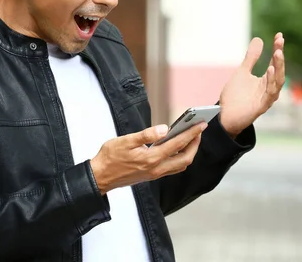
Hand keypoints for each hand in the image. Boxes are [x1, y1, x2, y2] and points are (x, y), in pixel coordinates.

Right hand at [90, 123, 207, 194]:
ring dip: (189, 152)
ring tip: (191, 138)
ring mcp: (155, 174)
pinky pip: (172, 168)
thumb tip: (164, 129)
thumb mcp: (125, 141)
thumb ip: (146, 135)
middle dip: (195, 144)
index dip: (191, 134)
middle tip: (199, 131)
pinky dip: (180, 158)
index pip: (177, 145)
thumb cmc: (110, 157)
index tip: (201, 125)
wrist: (100, 176)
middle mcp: (156, 169)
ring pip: (180, 165)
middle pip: (185, 159)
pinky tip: (177, 148)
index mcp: (151, 158)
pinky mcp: (152, 175)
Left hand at [219, 33, 285, 136]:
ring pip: (277, 81)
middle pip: (278, 70)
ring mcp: (266, 98)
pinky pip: (270, 94)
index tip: (279, 36)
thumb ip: (251, 58)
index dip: (277, 49)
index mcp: (266, 80)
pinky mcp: (261, 107)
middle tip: (279, 42)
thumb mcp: (242, 72)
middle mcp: (269, 88)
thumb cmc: (235, 96)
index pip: (274, 62)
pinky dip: (271, 82)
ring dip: (278, 67)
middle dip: (279, 56)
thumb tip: (259, 39)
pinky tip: (270, 70)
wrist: (225, 115)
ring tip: (277, 53)